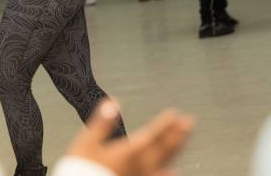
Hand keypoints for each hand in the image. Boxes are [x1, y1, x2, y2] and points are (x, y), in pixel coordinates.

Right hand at [66, 100, 193, 175]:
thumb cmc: (82, 170)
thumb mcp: (86, 143)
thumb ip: (102, 122)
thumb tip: (113, 102)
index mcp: (127, 152)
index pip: (151, 135)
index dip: (164, 124)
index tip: (175, 114)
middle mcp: (138, 166)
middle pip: (163, 149)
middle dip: (177, 134)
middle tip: (189, 122)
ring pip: (165, 162)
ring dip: (177, 149)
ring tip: (185, 138)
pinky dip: (168, 174)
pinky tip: (174, 171)